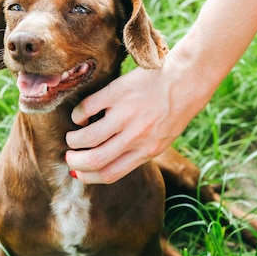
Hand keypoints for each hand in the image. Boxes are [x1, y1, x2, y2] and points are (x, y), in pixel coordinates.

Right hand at [65, 50, 214, 183]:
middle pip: (95, 159)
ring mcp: (125, 114)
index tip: (78, 173)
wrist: (186, 79)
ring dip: (74, 140)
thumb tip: (109, 162)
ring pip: (87, 137)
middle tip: (70, 156)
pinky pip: (87, 108)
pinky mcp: (117, 93)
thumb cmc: (175, 110)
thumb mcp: (163, 139)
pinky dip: (78, 115)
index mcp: (147, 151)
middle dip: (76, 161)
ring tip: (73, 136)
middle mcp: (135, 136)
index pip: (110, 174)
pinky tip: (81, 115)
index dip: (88, 177)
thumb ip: (139, 150)